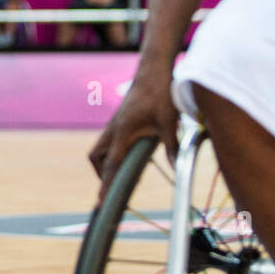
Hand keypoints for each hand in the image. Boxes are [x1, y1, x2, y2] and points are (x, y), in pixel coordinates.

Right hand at [88, 70, 178, 201]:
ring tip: (122, 174)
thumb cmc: (161, 94)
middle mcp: (113, 129)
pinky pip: (108, 141)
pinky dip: (112, 152)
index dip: (107, 185)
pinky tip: (130, 154)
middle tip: (114, 188)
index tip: (102, 202)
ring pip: (100, 149)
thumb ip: (172, 146)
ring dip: (105, 163)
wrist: (153, 71)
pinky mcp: (119, 120)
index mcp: (123, 132)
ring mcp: (114, 124)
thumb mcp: (170, 121)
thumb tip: (177, 169)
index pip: (111, 165)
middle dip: (102, 174)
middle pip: (97, 157)